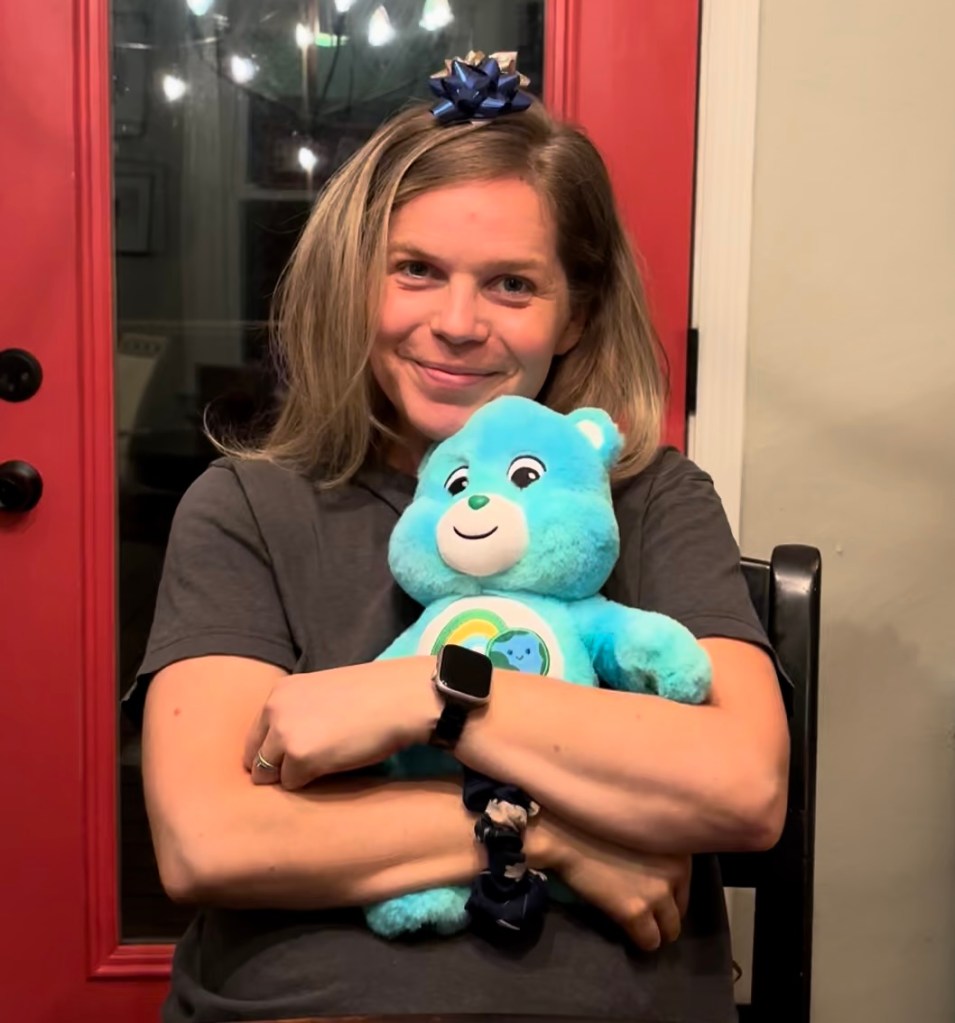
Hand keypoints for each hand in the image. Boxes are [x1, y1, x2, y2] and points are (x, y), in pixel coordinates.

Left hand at [242, 657, 439, 788]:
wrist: (400, 698)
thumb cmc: (372, 695)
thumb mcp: (322, 695)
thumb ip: (298, 714)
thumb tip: (286, 747)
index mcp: (279, 693)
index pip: (256, 736)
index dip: (273, 752)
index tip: (293, 759)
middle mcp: (274, 711)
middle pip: (255, 758)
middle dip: (275, 769)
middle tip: (305, 771)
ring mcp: (284, 735)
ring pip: (269, 775)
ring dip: (291, 778)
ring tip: (319, 773)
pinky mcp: (300, 758)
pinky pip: (292, 785)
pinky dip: (309, 784)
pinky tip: (332, 772)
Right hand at [528, 814, 690, 950]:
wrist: (566, 834)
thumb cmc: (595, 826)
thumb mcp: (638, 833)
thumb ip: (654, 853)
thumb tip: (655, 877)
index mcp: (676, 849)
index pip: (683, 886)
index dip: (666, 892)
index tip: (648, 892)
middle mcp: (676, 872)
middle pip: (681, 909)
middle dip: (663, 913)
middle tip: (641, 909)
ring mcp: (657, 893)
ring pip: (670, 931)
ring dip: (655, 930)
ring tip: (636, 923)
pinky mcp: (636, 912)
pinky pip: (650, 941)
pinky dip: (640, 940)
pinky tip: (627, 932)